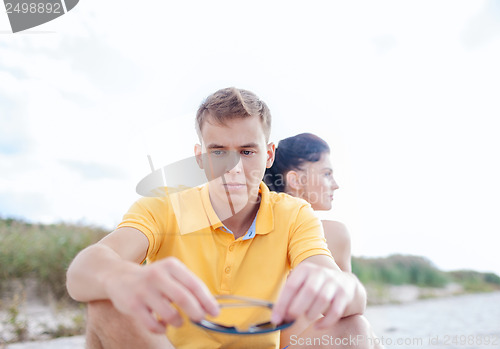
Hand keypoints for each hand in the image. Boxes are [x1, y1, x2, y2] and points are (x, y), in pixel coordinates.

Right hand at [104, 257, 218, 332]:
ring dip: (178, 321)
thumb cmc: (153, 279)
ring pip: (169, 314)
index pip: (194, 284)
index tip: (214, 312)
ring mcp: (144, 290)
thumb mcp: (170, 273)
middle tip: (200, 319)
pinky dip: (162, 328)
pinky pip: (153, 324)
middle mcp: (157, 275)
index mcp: (171, 266)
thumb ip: (187, 286)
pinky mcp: (133, 305)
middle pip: (183, 298)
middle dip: (196, 312)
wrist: (118, 276)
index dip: (206, 300)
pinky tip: (163, 325)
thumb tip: (209, 306)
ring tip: (178, 321)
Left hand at [271, 260, 355, 328]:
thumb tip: (277, 317)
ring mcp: (335, 282)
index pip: (291, 286)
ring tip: (307, 317)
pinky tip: (318, 326)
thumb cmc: (317, 287)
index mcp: (305, 269)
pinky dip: (325, 321)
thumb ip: (290, 298)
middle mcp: (321, 272)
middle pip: (308, 291)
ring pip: (322, 299)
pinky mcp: (345, 294)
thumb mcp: (303, 285)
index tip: (276, 318)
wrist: (346, 283)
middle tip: (291, 318)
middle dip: (297, 308)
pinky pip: (335, 311)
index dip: (282, 304)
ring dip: (312, 312)